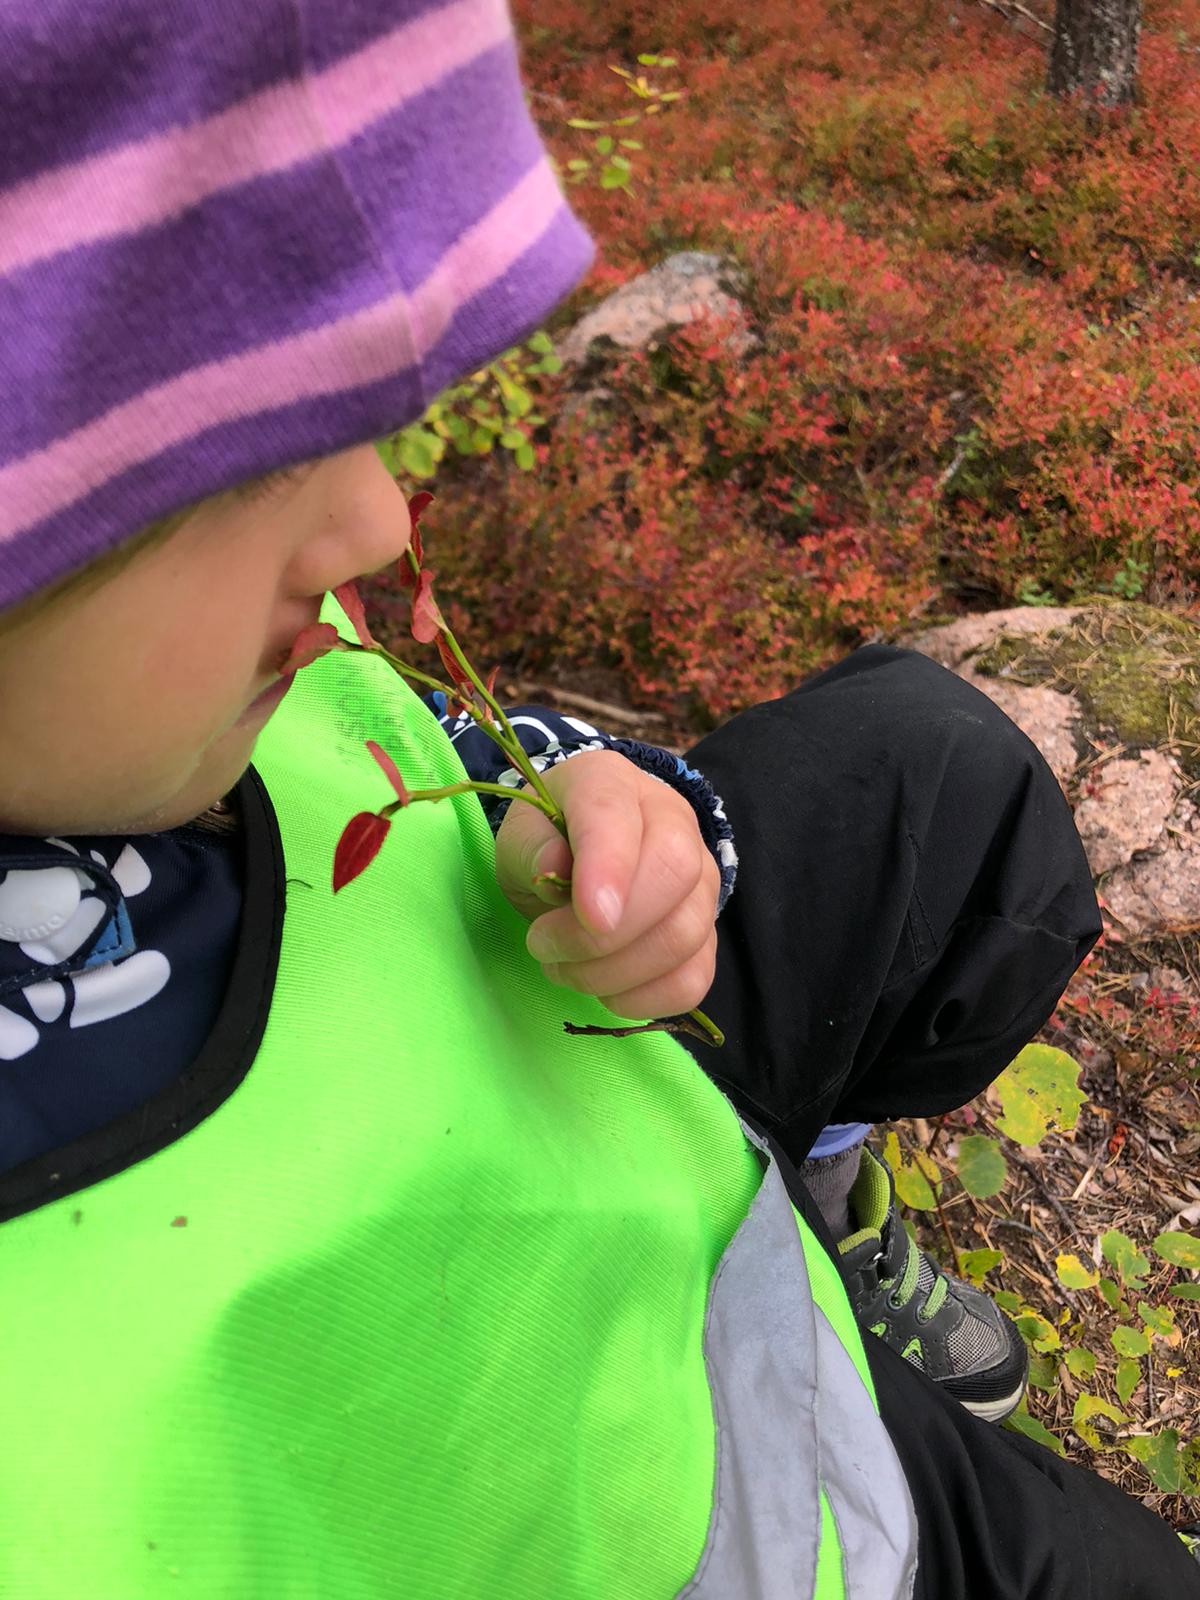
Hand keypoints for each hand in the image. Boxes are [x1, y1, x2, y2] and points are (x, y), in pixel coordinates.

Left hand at [494, 750, 719, 1019]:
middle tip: (545, 947)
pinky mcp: (706, 933)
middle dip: (606, 934)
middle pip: (673, 874)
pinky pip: (693, 979)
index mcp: (612, 782)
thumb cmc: (549, 839)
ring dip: (613, 973)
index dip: (608, 867)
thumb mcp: (521, 832)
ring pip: (684, 935)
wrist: (581, 854)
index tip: (588, 917)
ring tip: (564, 968)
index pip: (618, 813)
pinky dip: (644, 998)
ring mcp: (700, 879)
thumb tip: (553, 868)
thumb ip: (531, 845)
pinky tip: (606, 989)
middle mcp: (673, 822)